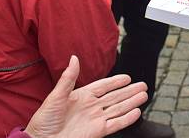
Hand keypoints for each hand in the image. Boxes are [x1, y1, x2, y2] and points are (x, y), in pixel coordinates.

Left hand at [25, 55, 147, 137]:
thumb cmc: (44, 120)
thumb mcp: (56, 95)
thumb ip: (68, 78)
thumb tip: (74, 58)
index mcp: (82, 96)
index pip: (103, 86)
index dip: (115, 82)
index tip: (127, 77)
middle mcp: (91, 107)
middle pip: (115, 97)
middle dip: (129, 91)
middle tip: (143, 85)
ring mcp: (95, 119)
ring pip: (118, 109)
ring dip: (131, 102)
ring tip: (144, 95)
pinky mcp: (98, 132)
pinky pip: (115, 124)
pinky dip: (127, 119)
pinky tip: (136, 112)